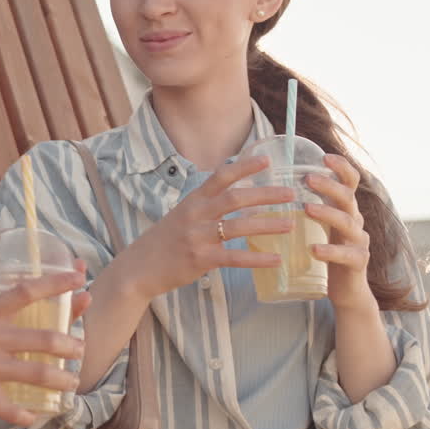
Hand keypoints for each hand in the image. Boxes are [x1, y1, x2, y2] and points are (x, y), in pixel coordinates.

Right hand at [0, 269, 86, 426]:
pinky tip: (34, 417)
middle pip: (40, 337)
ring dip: (59, 380)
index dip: (55, 283)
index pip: (26, 291)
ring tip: (72, 383)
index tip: (79, 277)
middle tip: (80, 349)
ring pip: (33, 373)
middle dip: (68, 344)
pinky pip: (7, 407)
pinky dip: (24, 415)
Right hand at [125, 156, 295, 299]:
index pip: (220, 176)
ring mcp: (198, 237)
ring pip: (239, 227)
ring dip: (268, 225)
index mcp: (192, 200)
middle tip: (290, 194)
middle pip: (236, 198)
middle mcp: (196, 215)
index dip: (244, 167)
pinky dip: (257, 259)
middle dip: (266, 195)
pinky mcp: (201, 259)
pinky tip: (275, 259)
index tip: (267, 161)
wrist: (138, 267)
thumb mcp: (181, 215)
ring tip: (290, 225)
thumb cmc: (163, 241)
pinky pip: (235, 258)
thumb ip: (205, 205)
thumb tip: (236, 196)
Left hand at [304, 154, 377, 311]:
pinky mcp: (358, 263)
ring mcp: (358, 241)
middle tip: (308, 177)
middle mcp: (355, 221)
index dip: (341, 167)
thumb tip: (268, 188)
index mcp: (344, 209)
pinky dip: (330, 251)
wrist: (346, 291)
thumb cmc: (325, 254)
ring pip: (348, 222)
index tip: (324, 156)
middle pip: (347, 197)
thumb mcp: (316, 227)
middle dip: (329, 185)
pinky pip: (347, 254)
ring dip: (327, 213)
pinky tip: (314, 250)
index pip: (349, 182)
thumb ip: (303, 208)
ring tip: (307, 208)